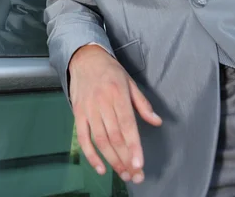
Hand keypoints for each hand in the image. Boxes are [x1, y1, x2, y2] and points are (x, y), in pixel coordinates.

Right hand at [69, 45, 161, 184]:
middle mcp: (102, 102)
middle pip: (114, 136)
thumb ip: (143, 104)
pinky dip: (90, 155)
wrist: (85, 58)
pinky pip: (83, 138)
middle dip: (126, 159)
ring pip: (100, 140)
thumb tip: (157, 121)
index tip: (139, 164)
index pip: (127, 124)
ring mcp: (88, 108)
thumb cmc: (110, 70)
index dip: (133, 146)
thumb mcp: (130, 82)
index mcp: (118, 93)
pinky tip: (101, 168)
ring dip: (112, 160)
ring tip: (123, 174)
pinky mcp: (77, 113)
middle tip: (135, 175)